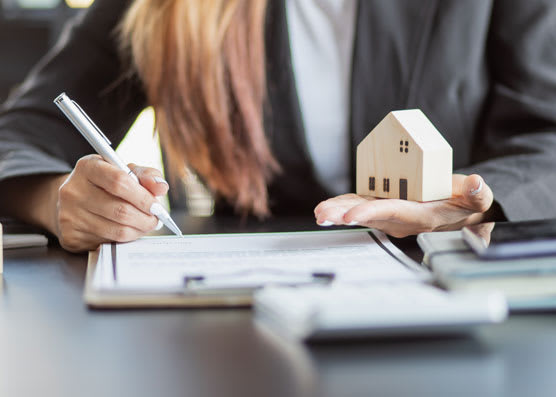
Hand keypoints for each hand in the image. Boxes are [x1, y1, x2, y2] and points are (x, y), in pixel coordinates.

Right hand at [54, 154, 168, 251]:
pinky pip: (108, 242)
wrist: (75, 201)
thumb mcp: (125, 171)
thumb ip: (146, 175)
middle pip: (120, 210)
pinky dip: (125, 239)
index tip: (157, 206)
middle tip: (156, 219)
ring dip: (139, 230)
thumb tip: (161, 187)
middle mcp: (73, 190)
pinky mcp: (70, 236)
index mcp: (88, 167)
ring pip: (117, 230)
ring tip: (145, 224)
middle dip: (146, 218)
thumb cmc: (106, 183)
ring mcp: (69, 215)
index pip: (119, 181)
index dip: (143, 196)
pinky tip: (128, 231)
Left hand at [314, 174, 493, 237]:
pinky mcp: (384, 204)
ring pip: (361, 211)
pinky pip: (361, 204)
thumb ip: (477, 193)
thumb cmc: (466, 204)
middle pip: (368, 215)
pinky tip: (328, 206)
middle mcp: (400, 218)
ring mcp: (389, 212)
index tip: (351, 215)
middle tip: (323, 214)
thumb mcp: (478, 199)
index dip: (371, 213)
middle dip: (344, 215)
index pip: (392, 214)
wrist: (459, 212)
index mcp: (420, 215)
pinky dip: (344, 204)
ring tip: (319, 212)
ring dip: (339, 211)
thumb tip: (476, 183)